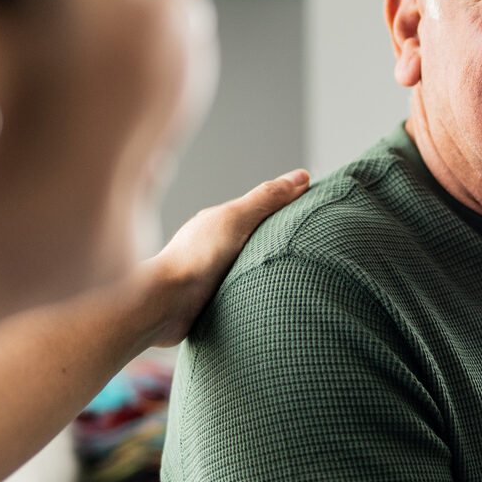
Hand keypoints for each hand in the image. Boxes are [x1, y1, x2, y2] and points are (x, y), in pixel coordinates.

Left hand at [141, 169, 310, 346]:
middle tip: (317, 245)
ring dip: (271, 269)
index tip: (318, 209)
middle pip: (259, 238)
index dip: (290, 207)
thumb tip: (301, 176)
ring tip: (301, 276)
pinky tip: (274, 297)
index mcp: (222, 223)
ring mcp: (214, 274)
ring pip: (252, 266)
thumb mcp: (237, 219)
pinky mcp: (213, 302)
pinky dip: (259, 292)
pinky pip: (244, 292)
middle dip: (284, 240)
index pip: (262, 209)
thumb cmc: (196, 258)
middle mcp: (217, 246)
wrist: (164, 305)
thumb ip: (267, 199)